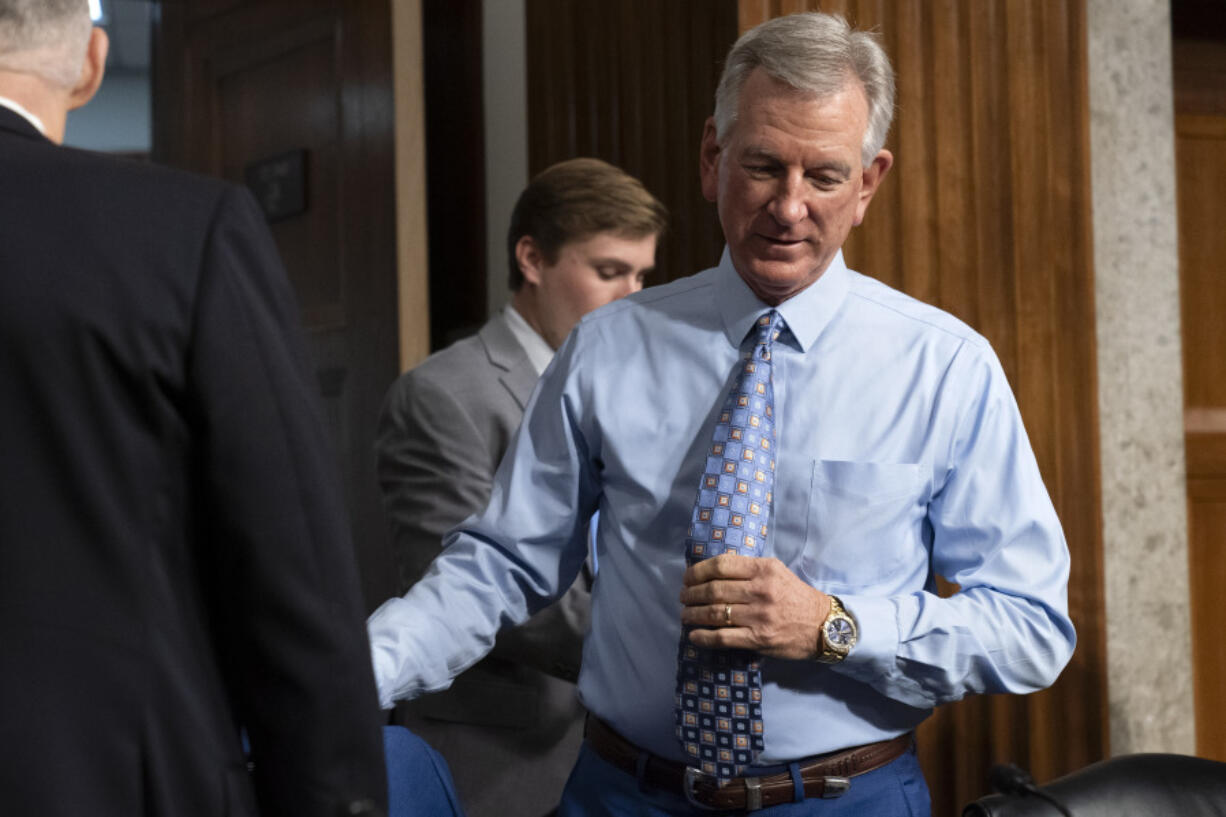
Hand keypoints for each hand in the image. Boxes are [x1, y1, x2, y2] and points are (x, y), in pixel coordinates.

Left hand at [679, 553, 829, 659]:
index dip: (697, 572)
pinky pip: (723, 637)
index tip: (687, 578)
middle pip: (713, 590)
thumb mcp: (776, 572)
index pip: (721, 566)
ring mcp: (759, 616)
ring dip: (692, 615)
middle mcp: (760, 590)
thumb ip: (749, 570)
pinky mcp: (758, 639)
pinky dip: (703, 637)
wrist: (824, 626)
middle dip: (691, 594)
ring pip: (714, 613)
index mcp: (764, 569)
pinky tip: (694, 636)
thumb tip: (713, 571)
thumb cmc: (796, 596)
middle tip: (683, 597)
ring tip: (685, 615)